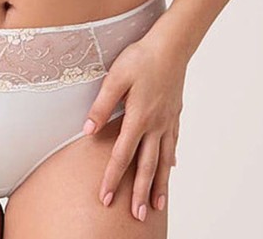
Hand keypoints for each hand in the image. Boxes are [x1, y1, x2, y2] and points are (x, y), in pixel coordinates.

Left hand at [81, 28, 186, 221]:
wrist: (172, 45)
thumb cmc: (141, 57)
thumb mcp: (116, 77)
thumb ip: (102, 105)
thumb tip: (88, 130)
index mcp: (138, 118)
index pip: (122, 156)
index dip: (112, 178)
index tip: (104, 199)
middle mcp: (155, 125)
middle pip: (146, 166)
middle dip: (139, 192)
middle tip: (136, 216)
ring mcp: (168, 121)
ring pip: (163, 160)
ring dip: (159, 184)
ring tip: (156, 205)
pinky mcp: (175, 114)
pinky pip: (173, 143)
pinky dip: (171, 159)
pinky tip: (171, 168)